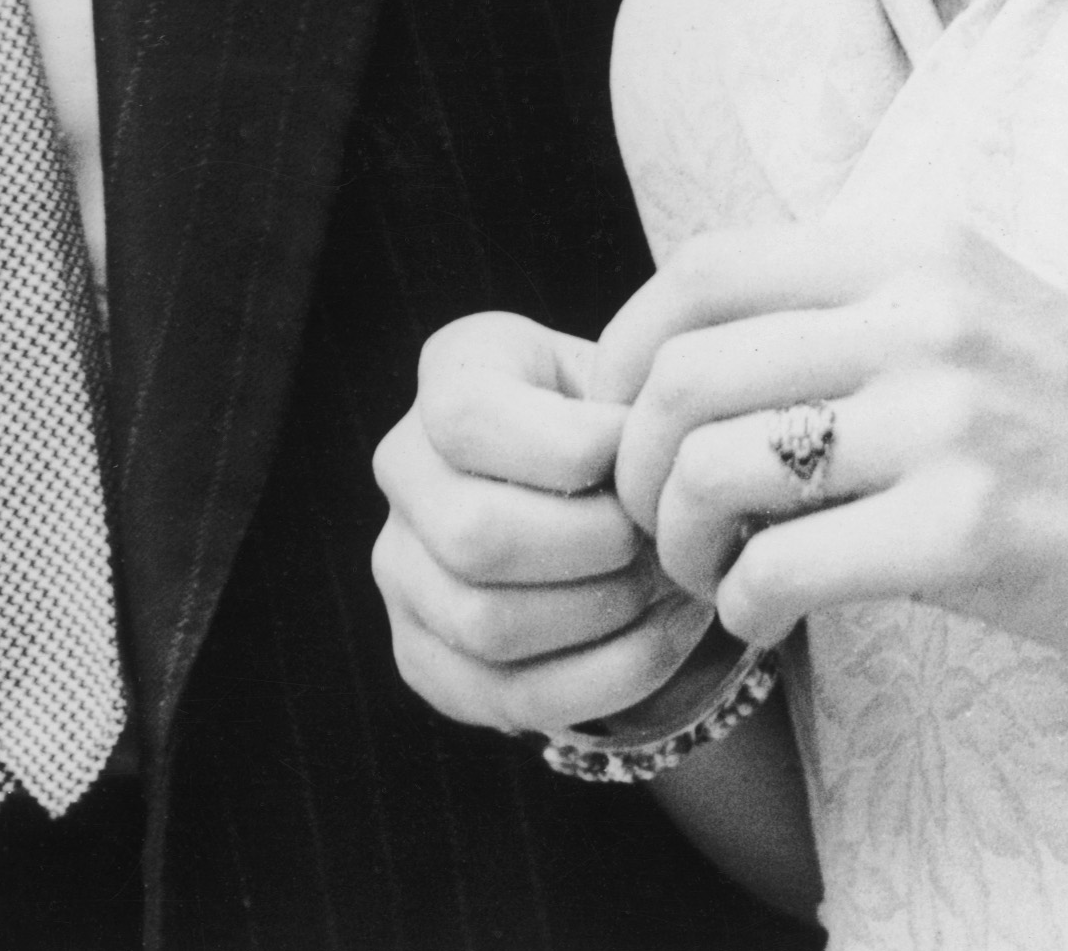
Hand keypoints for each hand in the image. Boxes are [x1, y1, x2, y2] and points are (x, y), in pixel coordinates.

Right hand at [372, 311, 723, 735]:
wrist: (603, 486)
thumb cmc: (625, 423)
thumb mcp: (633, 377)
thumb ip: (640, 398)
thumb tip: (655, 461)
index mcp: (451, 373)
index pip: (467, 420)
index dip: (573, 448)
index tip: (643, 456)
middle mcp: (404, 467)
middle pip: (474, 535)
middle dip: (595, 547)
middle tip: (659, 541)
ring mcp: (400, 568)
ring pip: (486, 625)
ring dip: (602, 615)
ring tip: (667, 588)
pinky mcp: (422, 655)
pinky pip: (509, 695)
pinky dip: (606, 677)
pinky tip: (662, 638)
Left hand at [603, 220, 1067, 698]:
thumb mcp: (989, 316)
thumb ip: (861, 311)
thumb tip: (702, 350)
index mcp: (918, 246)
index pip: (702, 270)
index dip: (626, 352)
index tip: (625, 424)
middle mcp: (925, 312)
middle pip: (685, 370)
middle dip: (636, 462)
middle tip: (656, 522)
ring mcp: (949, 419)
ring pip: (717, 466)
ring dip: (677, 538)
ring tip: (707, 573)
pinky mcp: (970, 531)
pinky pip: (782, 565)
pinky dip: (744, 604)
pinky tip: (767, 619)